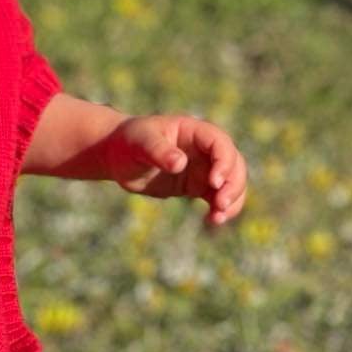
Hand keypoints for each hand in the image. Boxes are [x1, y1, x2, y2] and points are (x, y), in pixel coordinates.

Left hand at [101, 113, 247, 229]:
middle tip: (220, 205)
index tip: (213, 183)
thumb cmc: (127, 142)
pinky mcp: (198, 185)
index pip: (220, 143)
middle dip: (233, 185)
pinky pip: (218, 197)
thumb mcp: (139, 143)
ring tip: (217, 218)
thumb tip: (180, 163)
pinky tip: (211, 220)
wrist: (117, 156)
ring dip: (232, 200)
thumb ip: (158, 151)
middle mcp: (204, 149)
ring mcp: (203, 167)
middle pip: (234, 164)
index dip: (224, 162)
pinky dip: (221, 209)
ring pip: (231, 183)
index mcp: (193, 131)